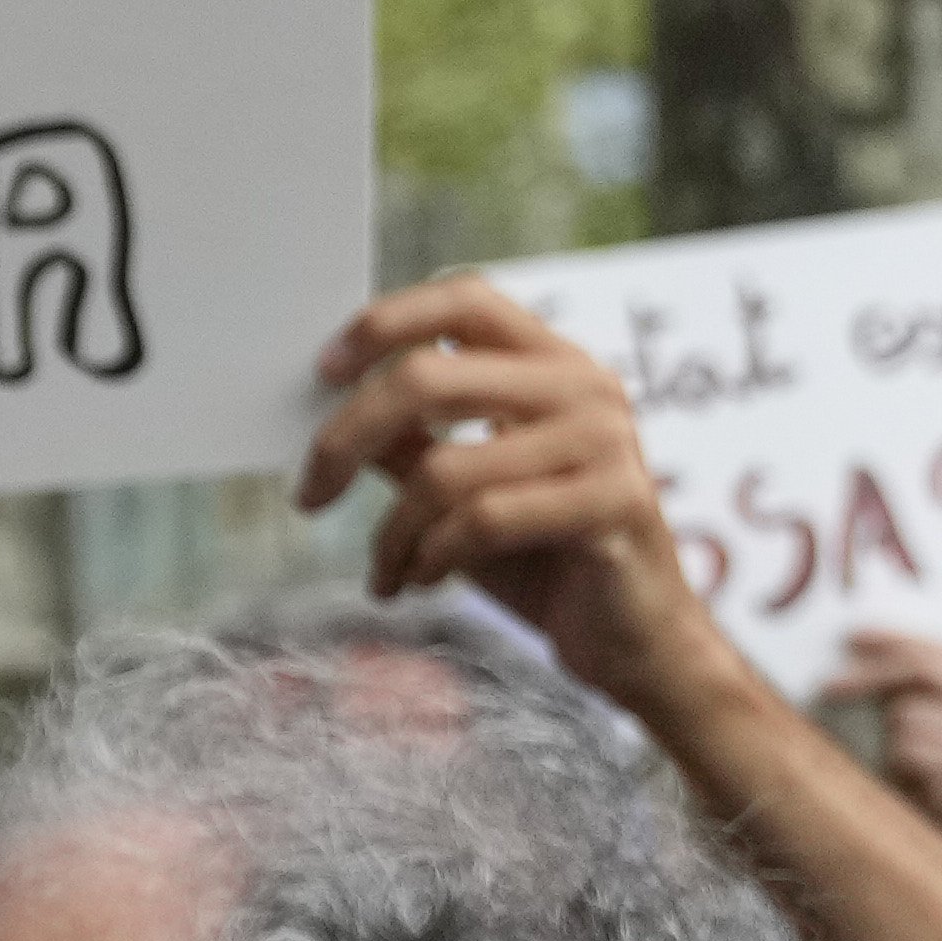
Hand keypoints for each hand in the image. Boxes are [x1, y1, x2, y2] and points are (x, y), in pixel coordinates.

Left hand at [298, 277, 742, 733]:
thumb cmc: (538, 559)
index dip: (384, 324)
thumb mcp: (458, 491)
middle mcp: (584, 386)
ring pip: (444, 468)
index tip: (321, 371)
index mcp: (551, 363)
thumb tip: (327, 411)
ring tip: (387, 572)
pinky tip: (424, 582)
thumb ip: (406, 443)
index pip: (464, 299)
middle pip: (429, 378)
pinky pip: (481, 521)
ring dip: (391, 534)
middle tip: (309, 494)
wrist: (633, 641)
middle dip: (345, 440)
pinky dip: (431, 558)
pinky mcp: (612, 503)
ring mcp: (604, 440)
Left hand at [822, 627, 941, 893]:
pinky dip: (898, 765)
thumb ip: (914, 693)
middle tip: (825, 687)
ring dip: (890, 741)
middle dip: (867, 676)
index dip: (892, 640)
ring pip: (904, 716)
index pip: (938, 650)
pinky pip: (907, 749)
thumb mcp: (938, 727)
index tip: (851, 637)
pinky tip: (916, 781)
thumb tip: (855, 657)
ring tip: (908, 765)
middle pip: (920, 671)